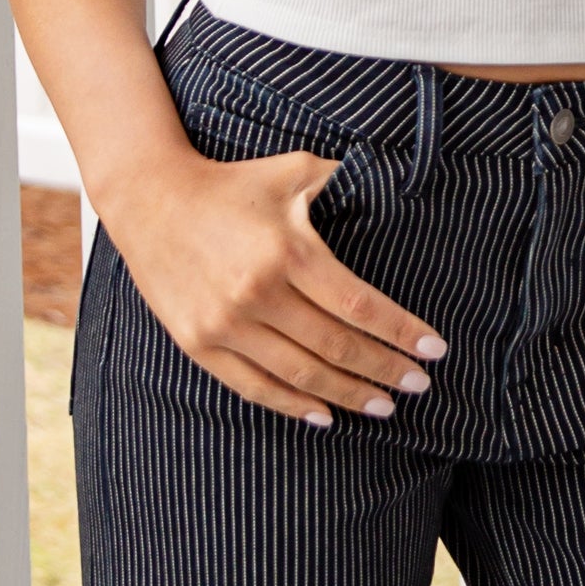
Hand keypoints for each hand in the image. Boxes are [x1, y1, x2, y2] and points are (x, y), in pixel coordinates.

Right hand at [101, 144, 446, 425]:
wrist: (149, 199)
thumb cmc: (231, 184)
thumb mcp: (292, 171)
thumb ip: (344, 182)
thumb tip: (400, 184)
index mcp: (288, 252)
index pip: (359, 306)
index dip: (402, 332)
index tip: (435, 351)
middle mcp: (257, 293)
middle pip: (337, 346)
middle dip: (385, 370)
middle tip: (418, 386)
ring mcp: (225, 324)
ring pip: (301, 374)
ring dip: (347, 395)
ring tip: (382, 406)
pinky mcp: (199, 343)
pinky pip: (254, 386)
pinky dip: (292, 405)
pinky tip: (324, 415)